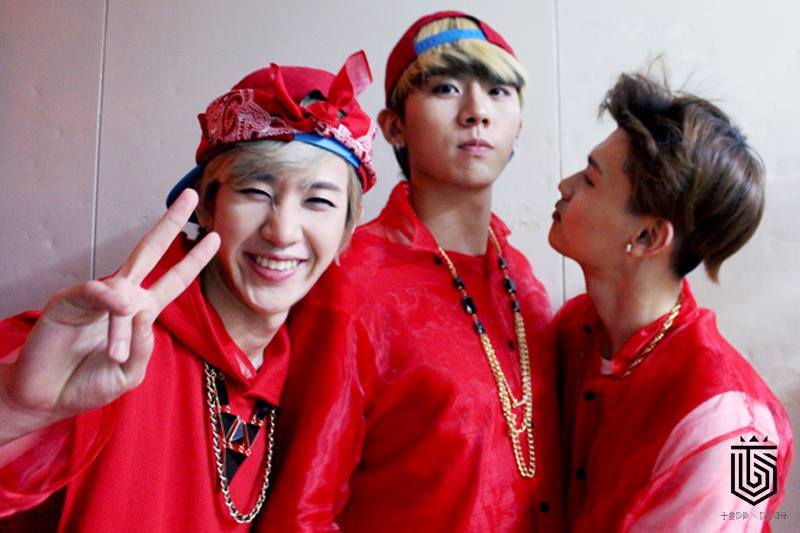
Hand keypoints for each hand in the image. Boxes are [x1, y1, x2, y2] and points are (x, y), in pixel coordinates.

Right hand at [0, 189, 219, 440]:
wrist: (47, 398)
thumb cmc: (89, 384)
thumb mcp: (130, 373)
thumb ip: (143, 346)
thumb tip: (141, 309)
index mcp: (141, 311)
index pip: (174, 280)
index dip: (194, 261)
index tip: (214, 238)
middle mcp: (121, 297)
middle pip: (150, 252)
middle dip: (171, 224)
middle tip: (191, 197)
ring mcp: (95, 296)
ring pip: (123, 290)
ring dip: (122, 325)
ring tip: (114, 354)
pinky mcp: (68, 300)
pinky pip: (94, 292)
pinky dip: (106, 304)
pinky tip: (113, 315)